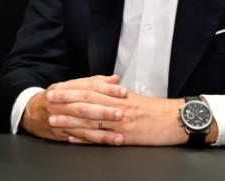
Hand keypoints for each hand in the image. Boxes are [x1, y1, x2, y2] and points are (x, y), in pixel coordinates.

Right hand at [22, 74, 126, 144]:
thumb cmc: (54, 98)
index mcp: (65, 87)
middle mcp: (61, 102)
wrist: (29, 112)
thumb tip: (114, 79)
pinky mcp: (60, 132)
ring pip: (82, 123)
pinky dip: (94, 139)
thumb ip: (93, 82)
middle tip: (121, 113)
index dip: (106, 88)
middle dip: (104, 110)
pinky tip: (108, 141)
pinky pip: (79, 136)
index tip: (123, 91)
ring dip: (102, 130)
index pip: (88, 86)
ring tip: (119, 134)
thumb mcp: (69, 86)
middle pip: (84, 105)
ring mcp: (59, 118)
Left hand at [22, 75, 203, 145]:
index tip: (56, 88)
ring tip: (54, 120)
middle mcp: (117, 106)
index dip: (71, 89)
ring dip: (70, 120)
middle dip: (66, 101)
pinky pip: (102, 137)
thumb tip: (103, 86)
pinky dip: (86, 137)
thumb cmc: (156, 110)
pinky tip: (73, 138)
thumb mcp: (134, 98)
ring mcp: (121, 121)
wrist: (176, 120)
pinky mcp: (126, 136)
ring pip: (91, 119)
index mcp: (118, 95)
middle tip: (49, 100)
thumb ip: (116, 93)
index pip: (90, 89)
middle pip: (86, 101)